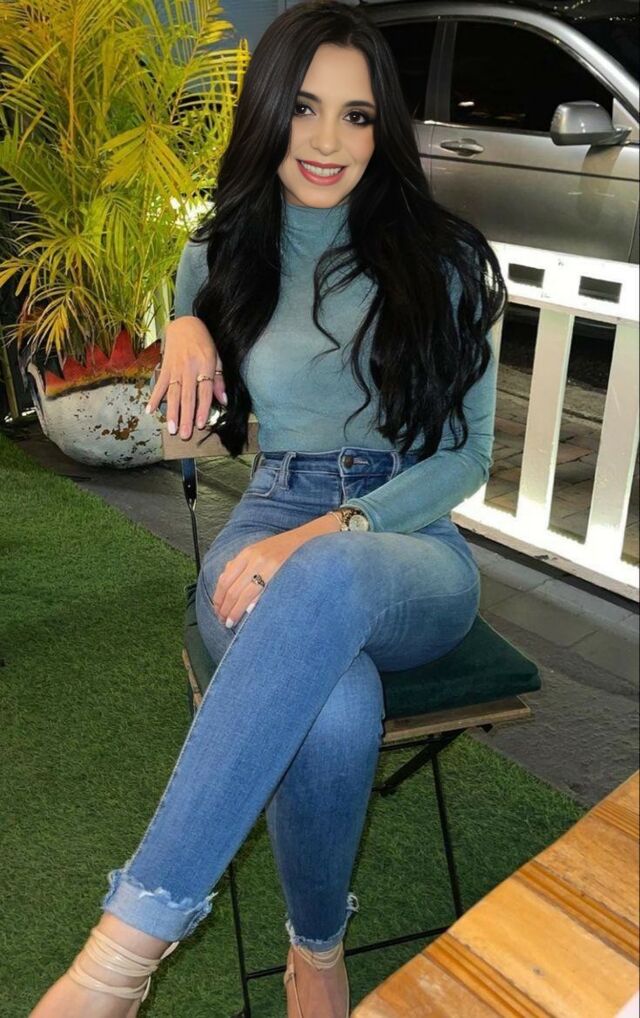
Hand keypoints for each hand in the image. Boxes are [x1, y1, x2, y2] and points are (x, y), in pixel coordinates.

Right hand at [146, 316, 226, 439]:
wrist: (185, 324)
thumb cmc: (204, 343)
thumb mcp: (217, 357)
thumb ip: (220, 379)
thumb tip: (224, 401)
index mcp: (205, 366)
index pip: (204, 391)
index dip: (203, 408)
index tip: (200, 424)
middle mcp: (189, 368)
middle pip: (187, 396)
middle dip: (185, 416)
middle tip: (184, 434)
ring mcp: (175, 368)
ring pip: (173, 393)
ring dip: (171, 412)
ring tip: (170, 428)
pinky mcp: (164, 367)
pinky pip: (159, 384)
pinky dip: (154, 397)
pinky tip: (149, 410)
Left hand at [213, 514, 340, 627]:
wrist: (309, 540)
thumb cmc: (283, 549)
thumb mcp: (259, 551)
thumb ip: (242, 565)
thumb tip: (224, 583)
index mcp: (247, 553)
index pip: (225, 579)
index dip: (218, 598)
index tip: (217, 609)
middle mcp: (255, 558)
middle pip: (232, 589)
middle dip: (225, 608)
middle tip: (222, 620)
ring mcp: (269, 567)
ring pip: (244, 595)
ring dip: (234, 611)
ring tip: (230, 622)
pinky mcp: (281, 575)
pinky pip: (261, 595)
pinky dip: (251, 607)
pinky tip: (248, 616)